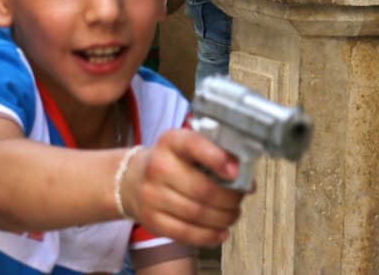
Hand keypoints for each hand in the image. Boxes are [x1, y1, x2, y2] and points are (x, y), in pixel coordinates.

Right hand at [120, 128, 246, 246]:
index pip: (193, 144)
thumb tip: (247, 179)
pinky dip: (208, 236)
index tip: (236, 172)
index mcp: (171, 141)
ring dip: (223, 218)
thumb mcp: (187, 148)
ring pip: (197, 214)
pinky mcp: (151, 219)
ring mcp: (152, 195)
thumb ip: (215, 156)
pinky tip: (221, 233)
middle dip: (229, 199)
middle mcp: (158, 166)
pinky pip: (185, 234)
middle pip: (202, 189)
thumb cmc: (172, 163)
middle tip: (240, 200)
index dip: (216, 158)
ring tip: (232, 215)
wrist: (132, 180)